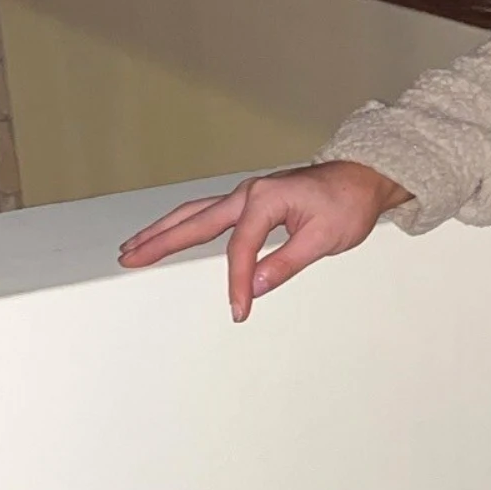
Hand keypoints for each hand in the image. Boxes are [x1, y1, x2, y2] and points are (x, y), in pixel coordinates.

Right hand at [115, 160, 414, 321]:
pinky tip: (169, 234)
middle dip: (161, 241)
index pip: (240, 248)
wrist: (361, 179)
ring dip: (164, 230)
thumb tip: (255, 286)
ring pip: (194, 213)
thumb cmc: (347, 204)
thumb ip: (287, 262)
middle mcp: (248, 193)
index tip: (239, 310)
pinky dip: (184, 224)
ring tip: (134, 247)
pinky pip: (207, 213)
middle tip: (129, 258)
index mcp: (266, 200)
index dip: (237, 282)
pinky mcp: (249, 201)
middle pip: (195, 221)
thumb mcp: (325, 238)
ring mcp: (246, 195)